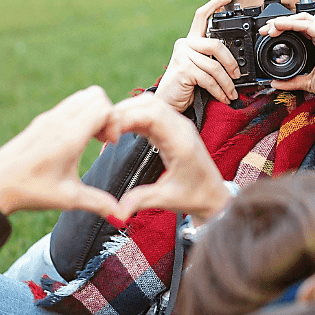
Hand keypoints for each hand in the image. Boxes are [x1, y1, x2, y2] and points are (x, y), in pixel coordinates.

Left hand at [0, 86, 123, 216]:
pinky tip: (75, 140)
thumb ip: (99, 203)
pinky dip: (80, 114)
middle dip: (107, 114)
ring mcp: (48, 118)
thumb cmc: (30, 191)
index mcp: (68, 136)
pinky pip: (69, 104)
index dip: (115, 122)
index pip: (103, 107)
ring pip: (82, 96)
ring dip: (94, 112)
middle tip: (104, 138)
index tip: (110, 143)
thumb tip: (122, 215)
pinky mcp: (41, 121)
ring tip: (92, 138)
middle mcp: (59, 121)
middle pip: (95, 95)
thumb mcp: (69, 199)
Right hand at [113, 92, 231, 224]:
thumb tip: (117, 211)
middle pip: (149, 103)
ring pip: (150, 104)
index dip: (126, 118)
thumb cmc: (194, 197)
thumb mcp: (168, 200)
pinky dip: (134, 116)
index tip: (108, 135)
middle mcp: (182, 127)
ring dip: (127, 111)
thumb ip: (142, 200)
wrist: (214, 196)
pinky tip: (120, 130)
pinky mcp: (174, 128)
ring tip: (107, 129)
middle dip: (122, 111)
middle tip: (100, 129)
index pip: (151, 115)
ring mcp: (179, 125)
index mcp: (181, 141)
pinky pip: (152, 113)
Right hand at [154, 0, 242, 111]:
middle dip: (231, 62)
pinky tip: (223, 97)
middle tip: (237, 75)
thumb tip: (235, 65)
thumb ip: (211, 60)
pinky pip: (209, 79)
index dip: (215, 5)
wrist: (167, 103)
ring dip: (227, 84)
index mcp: (190, 41)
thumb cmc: (185, 87)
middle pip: (216, 44)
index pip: (201, 16)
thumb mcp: (200, 70)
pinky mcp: (184, 68)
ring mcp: (183, 55)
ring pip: (215, 66)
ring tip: (232, 94)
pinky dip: (219, 91)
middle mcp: (185, 44)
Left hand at [261, 13, 314, 95]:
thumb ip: (291, 81)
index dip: (284, 27)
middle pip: (300, 20)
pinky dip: (291, 23)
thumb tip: (275, 83)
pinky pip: (307, 25)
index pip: (301, 27)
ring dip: (284, 21)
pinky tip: (279, 25)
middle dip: (281, 22)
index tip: (268, 33)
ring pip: (303, 19)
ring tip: (270, 27)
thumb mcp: (306, 81)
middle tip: (265, 30)